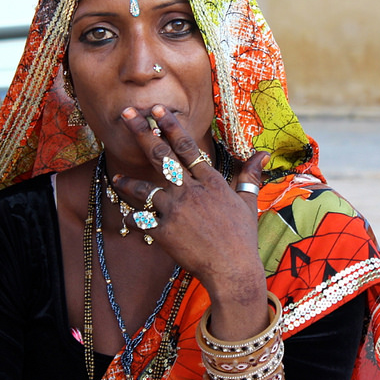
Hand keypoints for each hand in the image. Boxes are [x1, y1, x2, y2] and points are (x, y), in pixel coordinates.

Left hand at [111, 104, 269, 308]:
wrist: (233, 270)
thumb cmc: (243, 237)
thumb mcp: (248, 202)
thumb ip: (250, 174)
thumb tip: (264, 153)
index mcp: (210, 181)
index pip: (187, 146)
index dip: (170, 126)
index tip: (156, 110)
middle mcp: (191, 191)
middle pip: (161, 156)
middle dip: (142, 132)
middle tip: (126, 114)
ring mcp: (176, 211)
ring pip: (145, 189)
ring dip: (128, 182)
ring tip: (115, 177)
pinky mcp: (165, 232)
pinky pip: (141, 220)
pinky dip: (131, 217)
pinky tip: (124, 214)